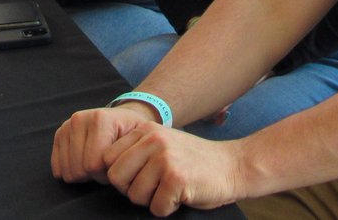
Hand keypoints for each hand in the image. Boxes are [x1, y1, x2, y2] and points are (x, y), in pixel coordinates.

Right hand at [51, 105, 153, 184]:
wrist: (122, 118)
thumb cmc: (132, 133)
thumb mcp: (138, 140)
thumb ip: (126, 154)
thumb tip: (110, 167)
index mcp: (100, 119)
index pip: (93, 164)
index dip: (107, 174)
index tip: (116, 165)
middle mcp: (79, 119)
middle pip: (79, 170)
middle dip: (95, 175)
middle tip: (107, 166)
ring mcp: (67, 126)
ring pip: (67, 171)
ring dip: (84, 175)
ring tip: (97, 164)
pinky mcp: (59, 134)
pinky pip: (57, 168)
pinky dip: (71, 171)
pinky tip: (84, 162)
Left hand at [103, 125, 243, 215]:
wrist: (233, 166)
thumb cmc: (193, 162)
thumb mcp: (162, 145)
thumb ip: (136, 151)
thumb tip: (104, 173)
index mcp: (145, 130)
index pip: (107, 160)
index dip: (121, 176)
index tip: (141, 178)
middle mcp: (153, 139)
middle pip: (116, 179)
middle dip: (132, 190)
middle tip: (155, 188)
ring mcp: (165, 158)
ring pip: (135, 196)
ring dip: (152, 200)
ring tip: (171, 188)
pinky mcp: (177, 178)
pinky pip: (156, 208)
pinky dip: (168, 209)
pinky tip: (182, 195)